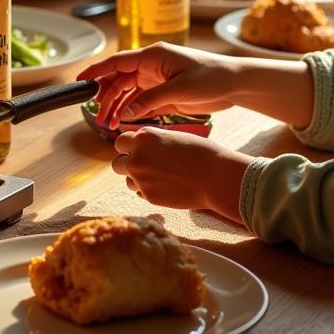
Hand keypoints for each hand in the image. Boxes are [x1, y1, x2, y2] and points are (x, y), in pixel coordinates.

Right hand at [77, 43, 240, 129]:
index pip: (117, 62)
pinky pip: (142, 102)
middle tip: (97, 117)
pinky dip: (132, 111)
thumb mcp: (180, 89)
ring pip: (129, 93)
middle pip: (119, 80)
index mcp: (152, 56)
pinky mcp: (165, 92)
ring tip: (108, 125)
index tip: (80, 81)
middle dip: (106, 97)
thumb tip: (126, 112)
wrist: (236, 83)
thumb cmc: (212, 77)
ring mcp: (157, 79)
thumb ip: (151, 100)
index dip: (96, 71)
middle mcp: (151, 66)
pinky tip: (124, 122)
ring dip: (118, 107)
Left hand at [111, 126, 249, 222]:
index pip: (120, 142)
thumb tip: (136, 147)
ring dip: (138, 179)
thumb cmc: (200, 152)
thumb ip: (151, 142)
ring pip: (127, 180)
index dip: (130, 147)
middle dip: (128, 165)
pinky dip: (148, 191)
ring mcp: (141, 178)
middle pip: (117, 163)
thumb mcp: (171, 137)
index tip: (139, 151)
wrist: (216, 177)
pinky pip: (140, 193)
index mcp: (143, 137)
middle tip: (145, 167)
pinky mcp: (149, 196)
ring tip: (160, 177)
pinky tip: (166, 187)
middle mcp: (137, 157)